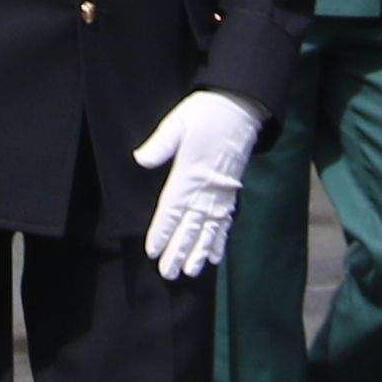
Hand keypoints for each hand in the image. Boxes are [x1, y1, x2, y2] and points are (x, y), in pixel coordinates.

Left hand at [133, 88, 265, 279]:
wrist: (241, 108)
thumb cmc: (205, 113)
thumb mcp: (178, 122)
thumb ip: (161, 143)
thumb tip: (140, 158)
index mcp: (190, 173)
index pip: (172, 209)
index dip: (162, 232)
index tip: (153, 251)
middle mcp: (206, 188)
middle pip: (190, 226)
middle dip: (179, 250)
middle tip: (169, 273)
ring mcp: (221, 192)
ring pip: (209, 228)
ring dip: (199, 251)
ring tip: (191, 272)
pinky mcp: (232, 192)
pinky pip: (226, 221)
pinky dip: (220, 240)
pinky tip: (216, 257)